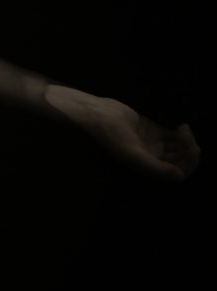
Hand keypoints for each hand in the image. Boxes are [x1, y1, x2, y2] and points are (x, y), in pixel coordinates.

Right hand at [46, 85, 200, 180]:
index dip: (188, 164)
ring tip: (183, 129)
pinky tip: (181, 127)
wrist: (99, 114)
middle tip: (188, 137)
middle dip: (189, 151)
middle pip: (180, 161)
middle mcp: (152, 159)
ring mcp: (153, 145)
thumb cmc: (112, 135)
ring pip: (180, 149)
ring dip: (187, 141)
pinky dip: (182, 134)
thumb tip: (180, 176)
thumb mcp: (132, 154)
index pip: (177, 173)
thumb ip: (155, 167)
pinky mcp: (153, 132)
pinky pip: (174, 137)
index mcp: (146, 168)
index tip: (191, 149)